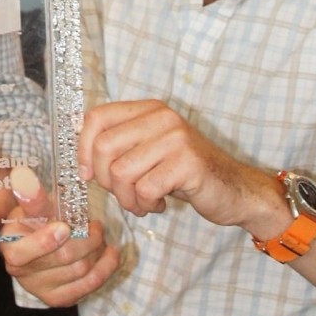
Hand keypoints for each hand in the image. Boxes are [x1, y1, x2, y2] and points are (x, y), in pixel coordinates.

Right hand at [0, 167, 118, 306]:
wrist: (38, 237)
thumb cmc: (35, 216)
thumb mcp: (31, 203)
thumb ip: (31, 196)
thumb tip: (24, 177)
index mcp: (10, 247)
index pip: (23, 253)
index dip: (46, 241)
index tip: (65, 227)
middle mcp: (20, 272)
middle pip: (63, 258)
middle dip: (86, 238)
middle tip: (95, 224)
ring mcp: (39, 289)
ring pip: (80, 270)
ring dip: (97, 250)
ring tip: (99, 235)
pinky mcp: (59, 298)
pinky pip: (89, 286)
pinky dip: (105, 267)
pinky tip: (110, 253)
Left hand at [78, 100, 282, 230]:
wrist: (235, 189)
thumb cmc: (183, 173)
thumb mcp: (148, 151)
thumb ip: (120, 146)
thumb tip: (80, 159)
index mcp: (148, 109)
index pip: (96, 118)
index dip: (83, 148)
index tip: (89, 173)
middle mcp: (161, 117)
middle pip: (104, 147)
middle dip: (105, 180)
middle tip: (124, 193)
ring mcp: (175, 138)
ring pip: (121, 172)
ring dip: (127, 198)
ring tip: (143, 202)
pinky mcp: (187, 163)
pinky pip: (144, 189)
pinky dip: (145, 205)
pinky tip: (160, 205)